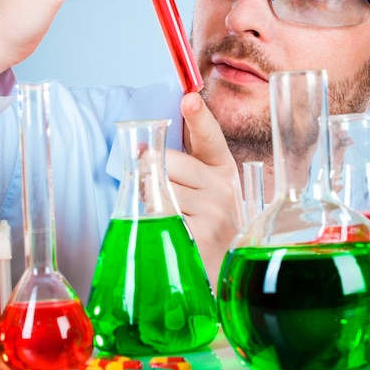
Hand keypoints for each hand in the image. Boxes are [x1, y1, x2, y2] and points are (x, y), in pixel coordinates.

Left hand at [166, 92, 244, 290]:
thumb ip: (186, 167)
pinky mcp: (201, 235)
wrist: (223, 270)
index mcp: (224, 169)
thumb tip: (145, 148)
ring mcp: (214, 212)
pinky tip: (166, 232)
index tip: (190, 99)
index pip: (209, 137)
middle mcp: (224, 187)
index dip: (199, 116)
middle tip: (150, 186)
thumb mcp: (206, 192)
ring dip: (148, 199)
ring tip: (162, 216)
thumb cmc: (208, 225)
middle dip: (149, 171)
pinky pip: (159, 215)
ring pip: (159, 189)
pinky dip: (153, 221)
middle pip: (167, 162)